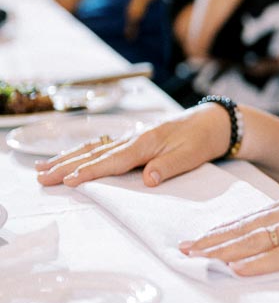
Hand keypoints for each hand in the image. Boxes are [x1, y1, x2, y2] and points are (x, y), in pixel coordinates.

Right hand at [35, 103, 233, 188]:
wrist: (213, 122)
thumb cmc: (203, 139)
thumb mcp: (191, 155)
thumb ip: (168, 167)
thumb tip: (147, 179)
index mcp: (146, 143)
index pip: (112, 161)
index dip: (89, 172)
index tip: (68, 181)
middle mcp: (134, 138)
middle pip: (94, 153)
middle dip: (66, 165)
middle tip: (41, 176)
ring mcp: (132, 138)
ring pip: (94, 148)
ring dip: (68, 158)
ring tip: (43, 166)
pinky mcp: (134, 140)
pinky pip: (103, 147)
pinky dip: (83, 152)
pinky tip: (70, 157)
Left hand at [178, 187, 278, 275]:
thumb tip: (272, 242)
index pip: (249, 218)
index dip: (222, 229)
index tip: (198, 237)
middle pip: (244, 228)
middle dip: (212, 239)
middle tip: (184, 248)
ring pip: (254, 241)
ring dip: (223, 251)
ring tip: (199, 258)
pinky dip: (256, 263)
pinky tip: (236, 269)